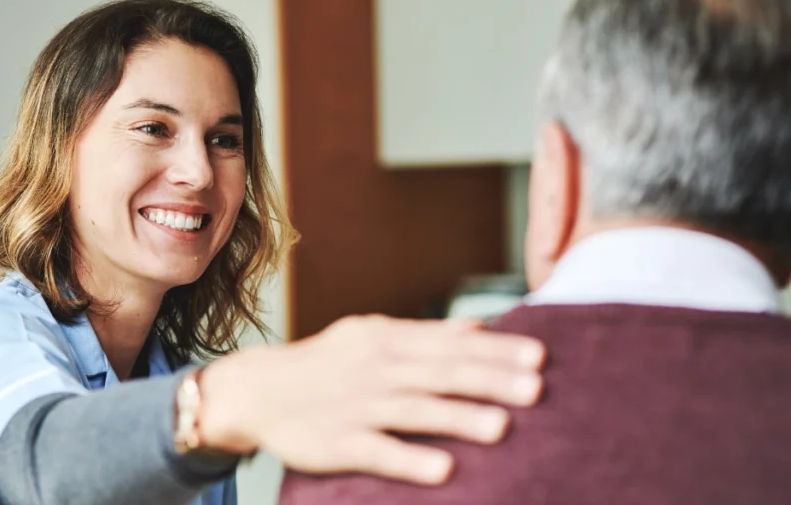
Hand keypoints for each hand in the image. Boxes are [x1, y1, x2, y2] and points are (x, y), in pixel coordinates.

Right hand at [197, 315, 544, 484]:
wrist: (256, 390)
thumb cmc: (325, 363)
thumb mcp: (371, 335)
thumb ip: (427, 334)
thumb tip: (481, 326)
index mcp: (384, 338)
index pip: (448, 343)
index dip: (495, 350)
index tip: (539, 356)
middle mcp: (373, 368)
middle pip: (439, 373)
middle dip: (489, 379)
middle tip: (537, 388)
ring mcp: (354, 406)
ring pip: (413, 410)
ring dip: (458, 417)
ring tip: (503, 427)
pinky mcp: (336, 443)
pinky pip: (377, 451)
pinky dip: (410, 459)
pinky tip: (445, 470)